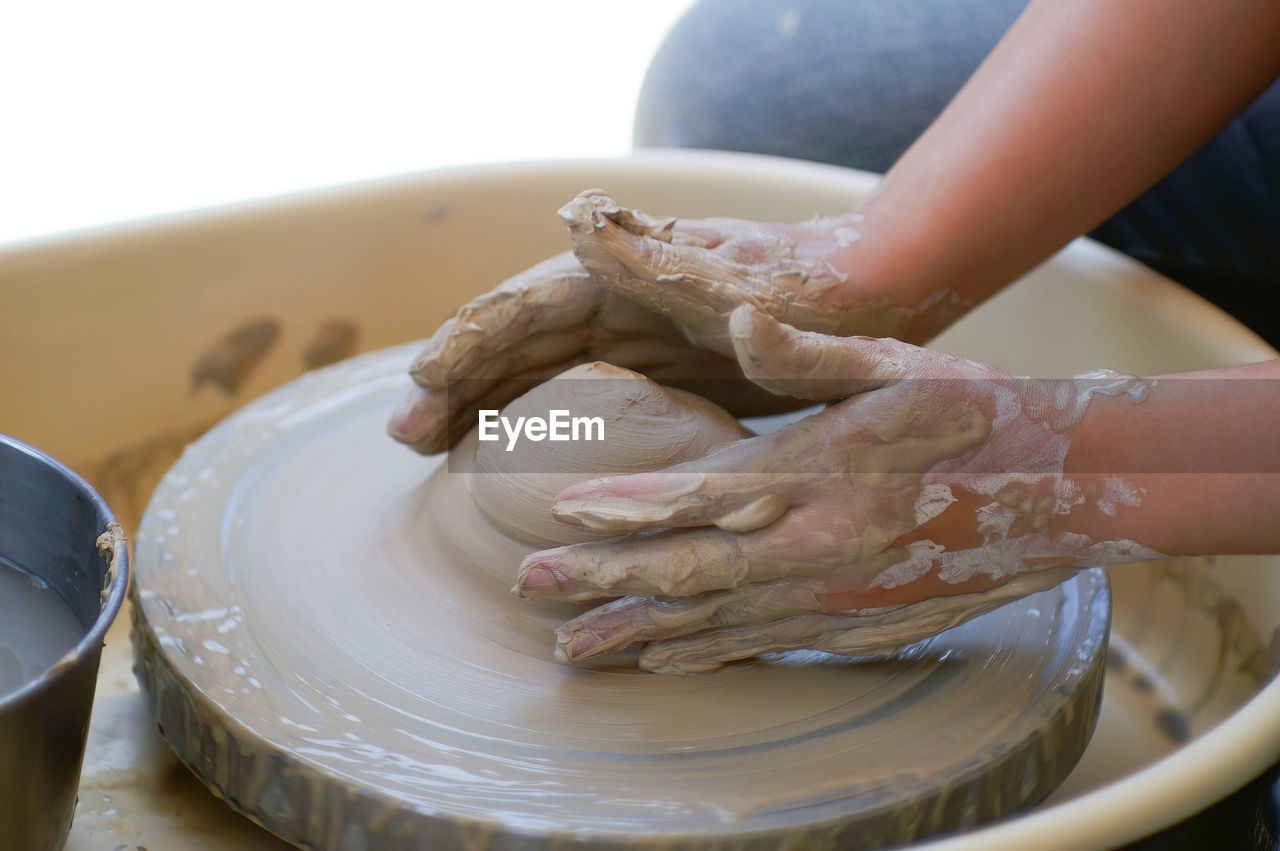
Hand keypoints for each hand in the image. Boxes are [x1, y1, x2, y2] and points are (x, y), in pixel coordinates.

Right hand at [390, 191, 972, 454]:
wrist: (869, 304)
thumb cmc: (814, 295)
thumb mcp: (742, 281)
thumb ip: (659, 259)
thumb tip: (573, 210)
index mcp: (625, 276)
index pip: (527, 305)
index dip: (469, 342)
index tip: (423, 384)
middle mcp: (616, 301)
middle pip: (516, 341)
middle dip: (456, 384)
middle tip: (404, 438)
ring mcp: (630, 336)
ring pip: (537, 371)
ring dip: (482, 407)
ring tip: (432, 449)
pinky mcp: (650, 369)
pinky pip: (575, 396)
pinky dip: (533, 422)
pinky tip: (506, 454)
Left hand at [514, 306, 1158, 673]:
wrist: (1057, 494)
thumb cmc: (970, 418)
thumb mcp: (895, 367)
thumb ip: (807, 352)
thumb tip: (739, 320)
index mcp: (814, 474)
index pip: (695, 495)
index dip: (623, 507)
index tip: (558, 513)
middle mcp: (813, 546)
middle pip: (685, 571)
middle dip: (600, 580)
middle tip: (529, 586)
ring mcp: (832, 594)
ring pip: (713, 620)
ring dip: (635, 631)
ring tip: (571, 646)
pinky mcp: (853, 623)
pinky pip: (761, 643)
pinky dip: (703, 652)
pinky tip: (662, 659)